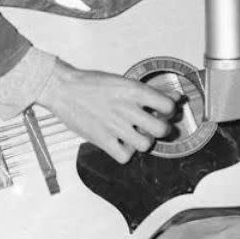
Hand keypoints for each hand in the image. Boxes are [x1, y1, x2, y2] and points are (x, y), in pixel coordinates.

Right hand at [37, 59, 178, 163]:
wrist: (63, 89)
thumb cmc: (92, 84)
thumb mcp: (125, 82)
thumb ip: (151, 92)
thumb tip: (176, 97)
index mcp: (134, 91)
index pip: (168, 106)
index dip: (170, 111)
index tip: (164, 112)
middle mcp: (127, 109)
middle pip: (162, 129)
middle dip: (162, 129)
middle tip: (153, 127)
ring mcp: (114, 126)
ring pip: (146, 145)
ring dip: (144, 142)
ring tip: (135, 135)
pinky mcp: (102, 140)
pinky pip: (125, 156)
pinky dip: (125, 153)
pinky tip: (121, 143)